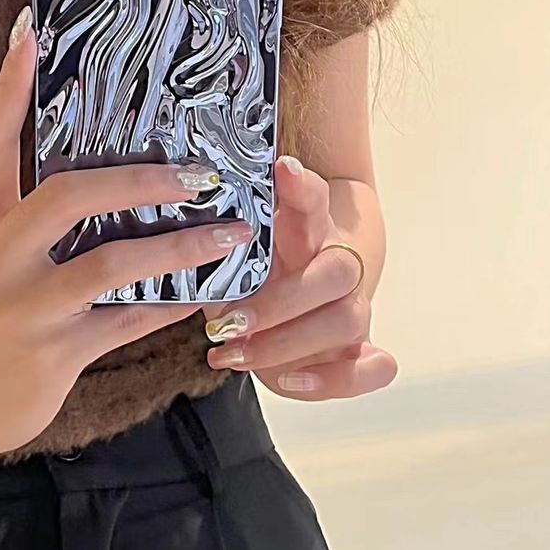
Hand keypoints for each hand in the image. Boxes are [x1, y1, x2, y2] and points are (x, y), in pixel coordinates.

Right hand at [0, 8, 251, 461]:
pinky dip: (171, 303)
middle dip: (140, 180)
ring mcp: (24, 310)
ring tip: (231, 232)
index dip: (9, 86)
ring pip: (110, 265)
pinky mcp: (54, 356)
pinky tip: (208, 288)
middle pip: (67, 196)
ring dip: (178, 247)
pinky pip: (128, 322)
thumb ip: (25, 196)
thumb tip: (89, 145)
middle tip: (199, 175)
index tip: (32, 31)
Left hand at [204, 155, 396, 400]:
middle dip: (280, 301)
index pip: (314, 199)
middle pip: (337, 270)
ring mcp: (352, 306)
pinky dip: (335, 378)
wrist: (300, 296)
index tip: (283, 169)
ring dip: (287, 342)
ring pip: (347, 319)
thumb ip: (218, 244)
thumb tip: (175, 247)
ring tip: (233, 354)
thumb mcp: (237, 250)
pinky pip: (374, 367)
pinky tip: (290, 380)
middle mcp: (336, 263)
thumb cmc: (259, 270)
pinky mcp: (358, 348)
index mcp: (307, 229)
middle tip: (227, 321)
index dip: (303, 186)